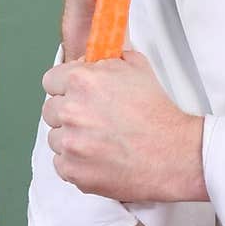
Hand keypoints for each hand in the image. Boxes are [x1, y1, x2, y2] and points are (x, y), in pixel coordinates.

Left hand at [41, 51, 207, 202]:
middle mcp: (72, 111)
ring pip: (55, 138)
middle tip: (93, 120)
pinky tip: (98, 157)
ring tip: (99, 141)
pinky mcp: (74, 171)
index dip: (65, 86)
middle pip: (50, 110)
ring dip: (71, 139)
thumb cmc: (158, 115)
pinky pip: (61, 164)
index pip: (51, 80)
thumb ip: (110, 57)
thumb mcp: (138, 68)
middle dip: (68, 113)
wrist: (174, 154)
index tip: (74, 94)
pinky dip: (76, 163)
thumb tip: (97, 54)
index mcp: (82, 81)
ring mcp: (70, 144)